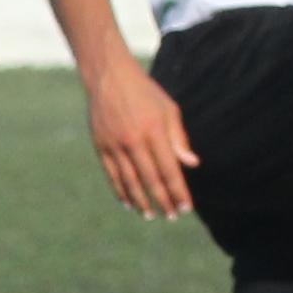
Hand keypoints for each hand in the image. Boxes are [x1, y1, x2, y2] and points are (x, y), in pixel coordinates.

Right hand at [87, 67, 195, 218]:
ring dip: (142, 201)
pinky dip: (121, 191)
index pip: (170, 169)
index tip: (186, 207)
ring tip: (151, 215)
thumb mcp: (168, 109)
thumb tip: (192, 164)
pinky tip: (129, 203)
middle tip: (172, 216)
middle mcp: (134, 140)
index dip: (178, 191)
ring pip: (130, 181)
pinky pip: (112, 175)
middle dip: (163, 200)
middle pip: (151, 179)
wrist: (109, 76)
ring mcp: (115, 144)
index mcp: (154, 130)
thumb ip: (178, 138)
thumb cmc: (145, 93)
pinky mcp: (100, 146)